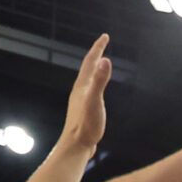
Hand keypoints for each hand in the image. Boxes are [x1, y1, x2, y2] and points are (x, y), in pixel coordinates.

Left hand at [61, 33, 110, 150]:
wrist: (76, 145)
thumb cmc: (86, 124)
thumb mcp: (95, 100)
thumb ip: (100, 81)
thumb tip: (106, 60)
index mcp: (82, 85)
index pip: (91, 61)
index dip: (98, 48)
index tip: (105, 36)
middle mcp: (79, 90)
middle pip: (88, 67)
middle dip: (96, 54)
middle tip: (103, 44)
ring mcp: (80, 100)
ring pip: (87, 78)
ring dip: (94, 68)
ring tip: (99, 64)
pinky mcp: (83, 110)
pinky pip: (90, 89)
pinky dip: (95, 82)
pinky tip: (96, 90)